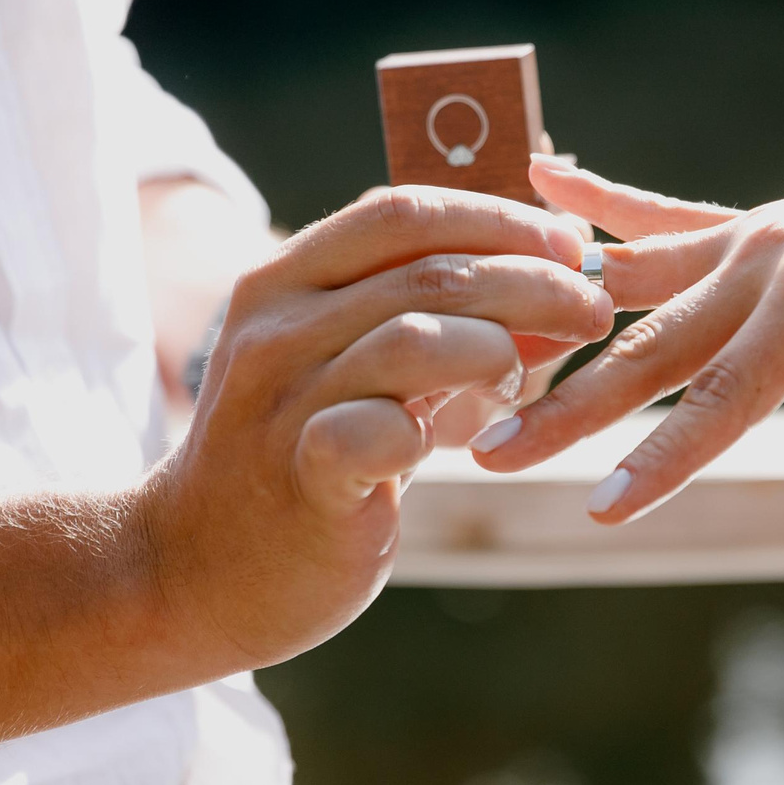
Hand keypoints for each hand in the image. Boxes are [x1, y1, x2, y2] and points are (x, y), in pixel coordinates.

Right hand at [141, 186, 614, 667]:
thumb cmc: (294, 461)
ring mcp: (284, 402)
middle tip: (593, 307)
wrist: (189, 573)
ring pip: (415, 334)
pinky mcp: (303, 477)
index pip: (399, 212)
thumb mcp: (348, 370)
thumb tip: (550, 282)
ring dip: (501, 344)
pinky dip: (437, 426)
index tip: (568, 245)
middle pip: (427, 268)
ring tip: (529, 373)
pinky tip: (465, 442)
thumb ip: (428, 324)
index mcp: (283, 281)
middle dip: (533, 279)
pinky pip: (380, 429)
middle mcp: (276, 329)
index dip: (497, 218)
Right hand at [471, 134, 783, 582]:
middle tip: (496, 457)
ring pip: (639, 287)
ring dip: (558, 317)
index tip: (602, 510)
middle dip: (573, 408)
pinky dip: (601, 201)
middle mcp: (773, 256)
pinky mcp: (750, 224)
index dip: (665, 458)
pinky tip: (540, 173)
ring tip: (478, 347)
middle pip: (657, 346)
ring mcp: (755, 233)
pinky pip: (663, 220)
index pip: (730, 396)